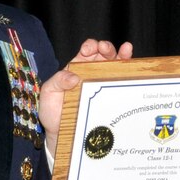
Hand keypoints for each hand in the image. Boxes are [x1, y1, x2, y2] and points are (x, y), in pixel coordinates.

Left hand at [40, 39, 133, 154]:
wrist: (62, 133)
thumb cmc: (53, 112)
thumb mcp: (49, 92)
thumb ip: (57, 81)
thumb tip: (74, 76)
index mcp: (77, 68)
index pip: (86, 52)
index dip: (90, 46)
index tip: (89, 50)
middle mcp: (92, 72)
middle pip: (103, 54)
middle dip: (106, 48)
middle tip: (105, 50)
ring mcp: (103, 83)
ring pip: (115, 64)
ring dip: (121, 54)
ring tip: (125, 50)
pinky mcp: (111, 95)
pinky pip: (121, 80)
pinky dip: (128, 68)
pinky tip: (131, 60)